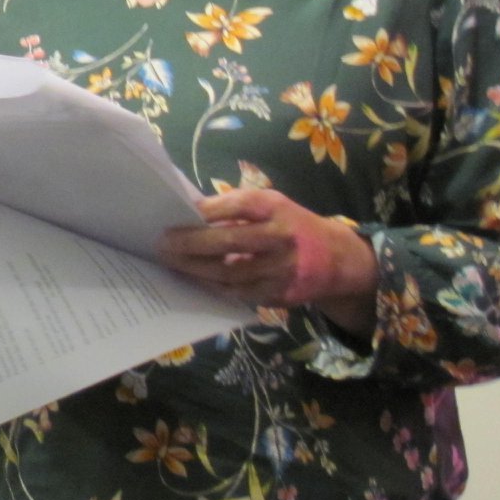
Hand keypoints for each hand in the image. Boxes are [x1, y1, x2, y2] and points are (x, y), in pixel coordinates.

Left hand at [157, 188, 378, 336]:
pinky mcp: (280, 293)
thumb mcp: (272, 205)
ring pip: (231, 272)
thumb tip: (188, 212)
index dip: (206, 211)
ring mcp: (281, 268)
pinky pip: (240, 292)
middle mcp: (281, 237)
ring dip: (197, 269)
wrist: (337, 258)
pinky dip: (215, 286)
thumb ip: (236, 207)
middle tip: (163, 244)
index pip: (237, 205)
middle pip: (230, 241)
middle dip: (192, 243)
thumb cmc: (290, 225)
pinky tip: (196, 280)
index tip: (177, 214)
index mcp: (275, 208)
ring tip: (173, 263)